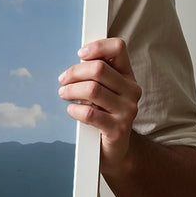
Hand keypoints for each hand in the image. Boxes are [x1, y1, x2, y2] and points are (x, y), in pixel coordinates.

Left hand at [58, 37, 140, 173]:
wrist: (114, 149)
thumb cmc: (103, 114)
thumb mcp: (103, 90)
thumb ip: (95, 73)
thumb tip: (78, 57)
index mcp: (128, 76)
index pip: (118, 48)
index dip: (97, 46)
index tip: (80, 54)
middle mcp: (132, 90)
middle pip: (99, 68)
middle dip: (74, 72)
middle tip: (63, 80)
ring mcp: (127, 110)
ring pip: (92, 89)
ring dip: (71, 91)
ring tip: (64, 94)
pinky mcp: (118, 129)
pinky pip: (90, 114)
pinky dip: (75, 110)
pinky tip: (71, 110)